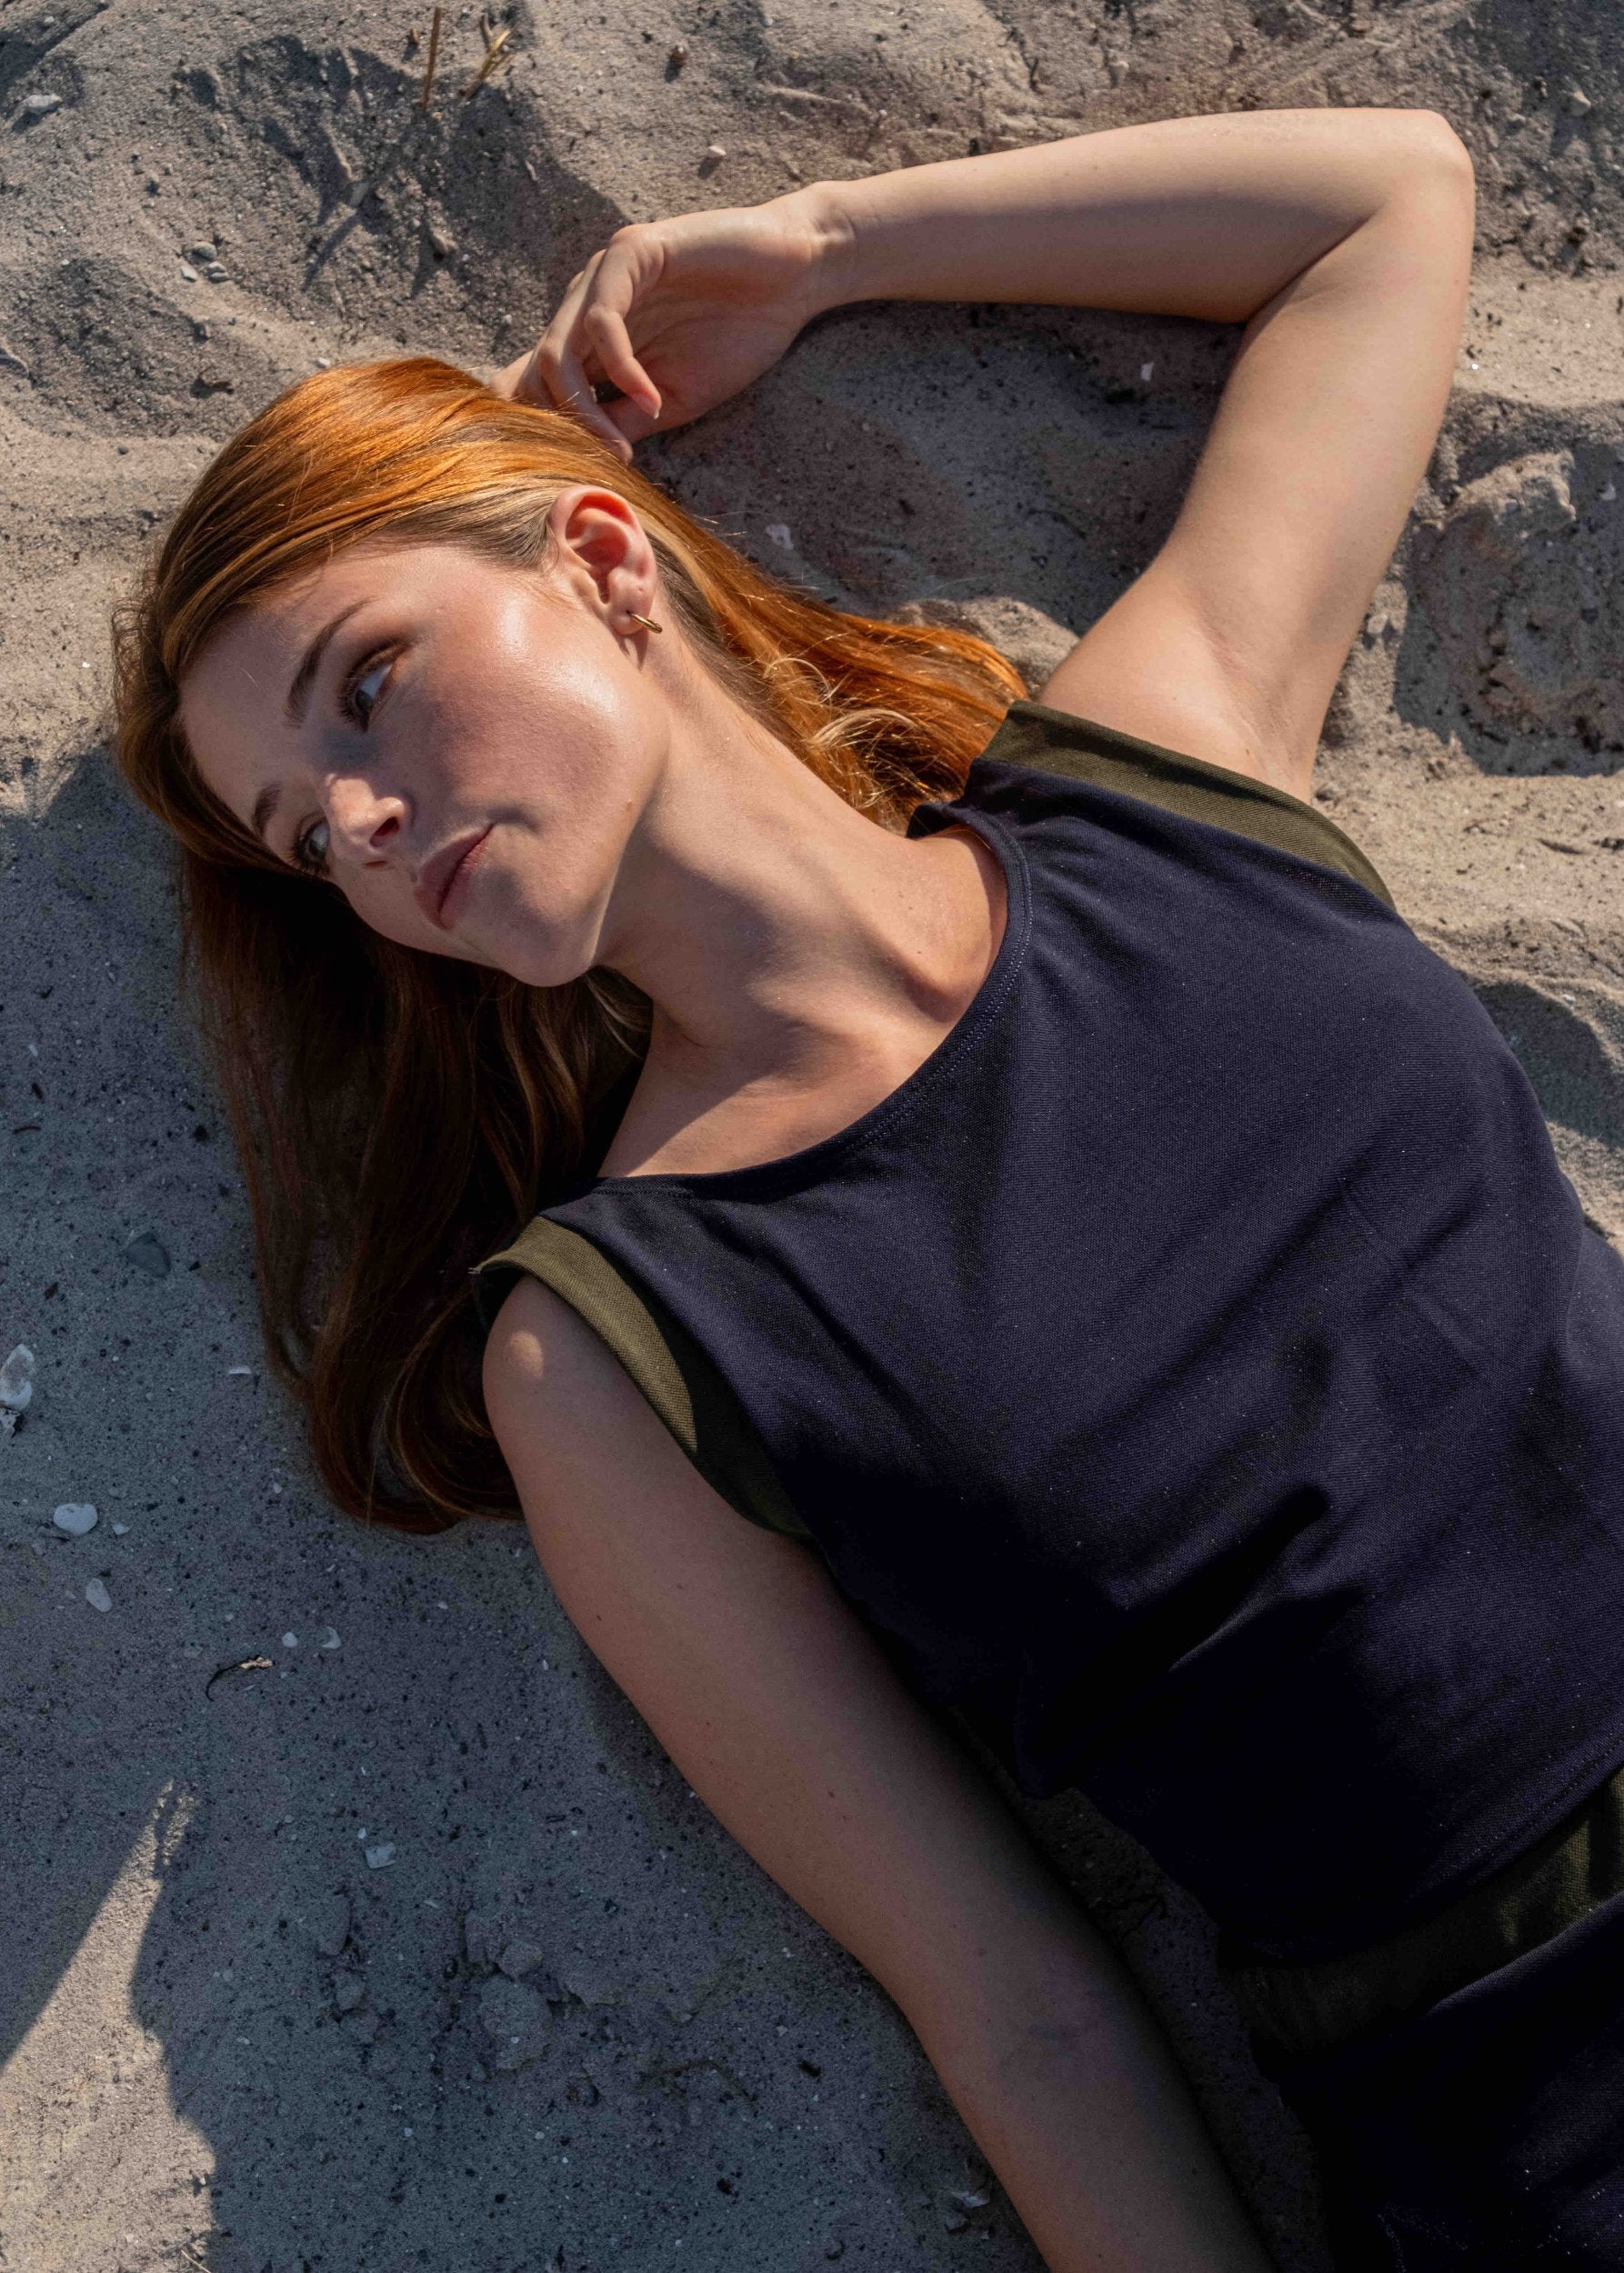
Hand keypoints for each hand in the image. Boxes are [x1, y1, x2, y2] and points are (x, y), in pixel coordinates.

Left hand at [492, 191, 840, 461]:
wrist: (793, 278)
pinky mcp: (631, 252)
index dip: (541, 432)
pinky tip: (652, 398)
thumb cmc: (738, 334)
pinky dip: (621, 369)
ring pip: (557, 349)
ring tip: (623, 445)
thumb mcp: (673, 399)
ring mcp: (604, 277)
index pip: (536, 383)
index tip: (576, 475)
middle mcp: (586, 305)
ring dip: (584, 410)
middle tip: (602, 466)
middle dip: (562, 431)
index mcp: (592, 340)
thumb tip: (580, 460)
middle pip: (537, 374)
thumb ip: (622, 420)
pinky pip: (601, 320)